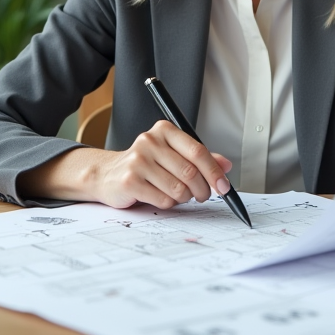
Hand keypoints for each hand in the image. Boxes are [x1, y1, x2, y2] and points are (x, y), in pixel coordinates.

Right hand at [86, 121, 233, 209]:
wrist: (108, 174)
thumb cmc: (146, 165)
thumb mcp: (173, 155)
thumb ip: (199, 158)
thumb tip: (226, 165)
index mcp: (164, 130)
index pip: (198, 151)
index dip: (214, 171)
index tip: (224, 186)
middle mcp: (150, 141)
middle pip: (190, 172)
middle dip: (202, 189)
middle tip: (202, 195)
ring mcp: (138, 161)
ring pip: (178, 189)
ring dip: (184, 198)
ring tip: (177, 194)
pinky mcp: (130, 181)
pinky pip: (163, 200)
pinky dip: (168, 204)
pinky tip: (160, 197)